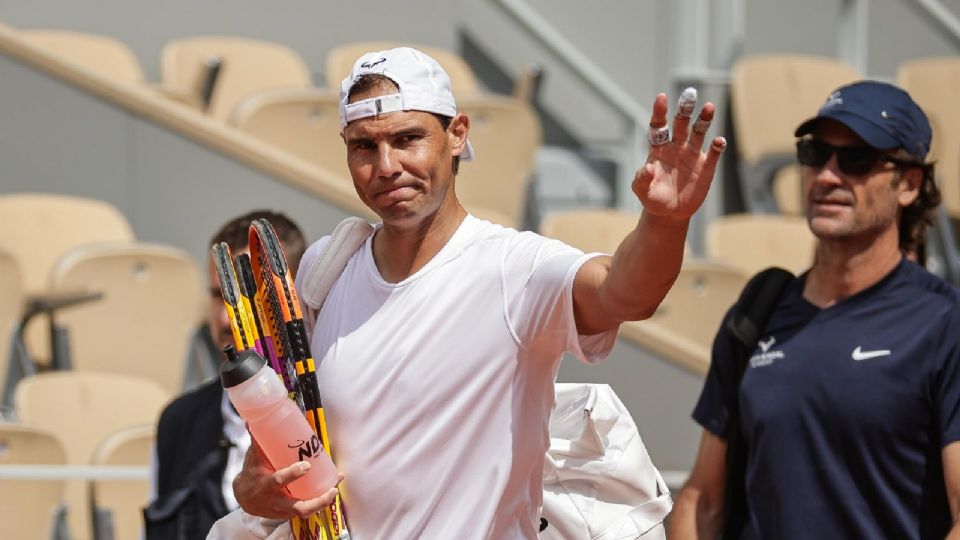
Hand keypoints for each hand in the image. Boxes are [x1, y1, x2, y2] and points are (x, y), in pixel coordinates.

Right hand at [233, 438, 342, 518]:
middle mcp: (275, 500)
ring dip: (323, 502)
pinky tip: (331, 490)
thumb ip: (258, 439)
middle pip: (299, 507)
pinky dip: (320, 502)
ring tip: (335, 488)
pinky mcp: (288, 513)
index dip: (293, 474)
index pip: (280, 480)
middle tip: (332, 489)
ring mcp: (283, 510)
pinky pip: (306, 510)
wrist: (243, 496)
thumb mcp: (254, 457)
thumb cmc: (252, 472)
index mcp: (266, 484)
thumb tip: (254, 418)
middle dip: (318, 501)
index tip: (307, 466)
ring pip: (305, 511)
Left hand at [634, 88, 725, 219]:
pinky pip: (714, 153)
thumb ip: (642, 179)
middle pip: (681, 123)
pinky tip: (718, 141)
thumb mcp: (643, 191)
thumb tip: (648, 168)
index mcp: (659, 149)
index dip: (660, 112)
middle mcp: (676, 146)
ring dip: (704, 119)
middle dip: (685, 109)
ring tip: (709, 107)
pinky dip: (718, 146)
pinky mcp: (707, 166)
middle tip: (689, 93)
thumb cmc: (653, 198)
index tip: (661, 97)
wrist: (670, 213)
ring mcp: (692, 154)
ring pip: (699, 132)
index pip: (659, 126)